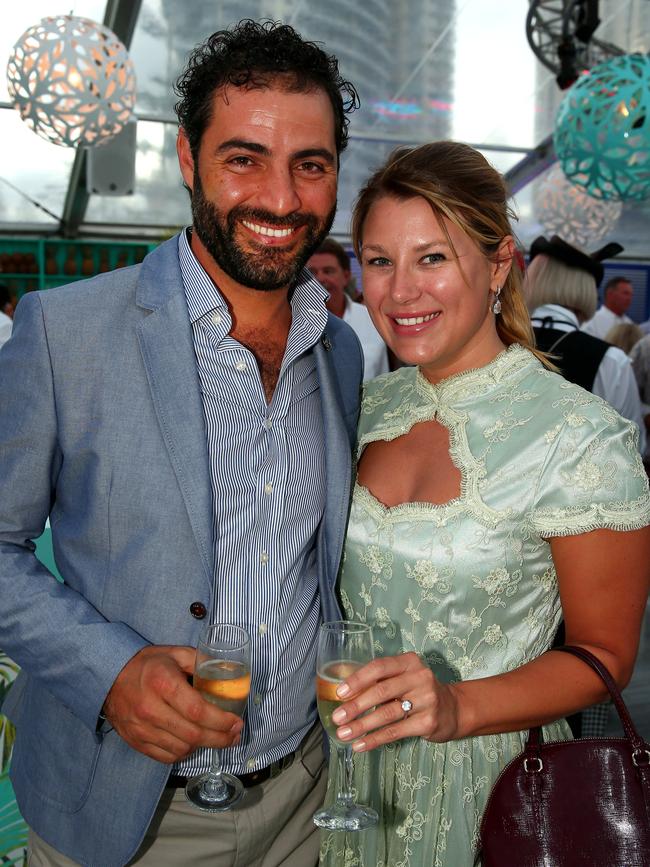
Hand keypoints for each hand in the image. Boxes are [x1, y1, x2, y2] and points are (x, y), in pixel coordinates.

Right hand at [102, 645, 243, 762]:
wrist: (107, 677)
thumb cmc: (145, 664)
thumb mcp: (173, 653)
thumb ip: (199, 661)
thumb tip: (226, 670)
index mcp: (163, 683)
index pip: (197, 711)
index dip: (221, 721)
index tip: (237, 722)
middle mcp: (151, 709)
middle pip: (193, 735)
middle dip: (220, 738)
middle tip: (235, 735)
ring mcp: (141, 729)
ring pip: (181, 749)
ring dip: (204, 746)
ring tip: (217, 737)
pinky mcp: (136, 742)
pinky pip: (166, 756)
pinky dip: (184, 752)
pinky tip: (193, 743)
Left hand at [330, 651, 459, 751]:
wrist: (453, 709)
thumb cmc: (418, 692)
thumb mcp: (403, 678)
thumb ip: (380, 682)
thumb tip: (345, 697)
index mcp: (409, 662)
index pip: (379, 667)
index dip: (357, 680)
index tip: (339, 693)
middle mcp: (420, 677)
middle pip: (382, 691)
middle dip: (356, 706)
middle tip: (337, 717)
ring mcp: (426, 700)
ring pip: (387, 714)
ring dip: (362, 725)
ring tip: (343, 734)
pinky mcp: (428, 722)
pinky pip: (395, 732)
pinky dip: (375, 739)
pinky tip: (360, 745)